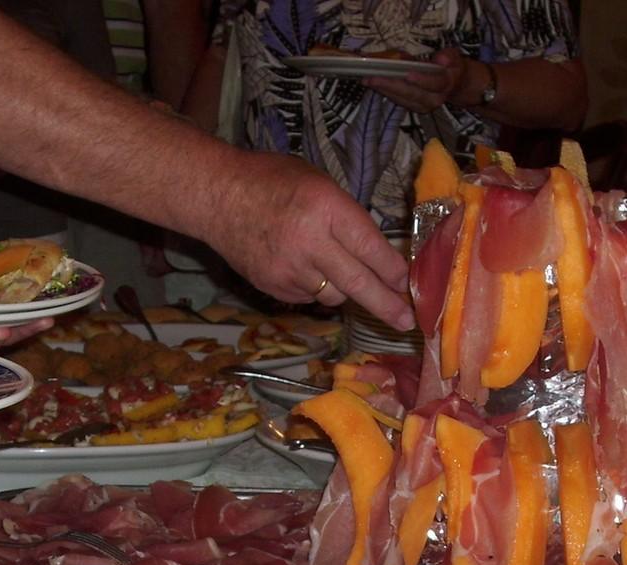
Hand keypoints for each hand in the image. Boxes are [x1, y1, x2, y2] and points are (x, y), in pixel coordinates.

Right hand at [205, 151, 413, 329]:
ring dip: (344, 288)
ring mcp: (289, 269)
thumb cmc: (273, 181)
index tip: (409, 285)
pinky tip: (300, 264)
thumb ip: (347, 218)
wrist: (217, 196)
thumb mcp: (318, 183)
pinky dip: (314, 286)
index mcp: (324, 208)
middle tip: (407, 322)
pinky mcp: (274, 287)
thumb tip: (382, 258)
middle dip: (386, 305)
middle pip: (357, 283)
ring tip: (328, 263)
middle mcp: (309, 242)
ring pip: (334, 295)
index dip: (393, 271)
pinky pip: (309, 296)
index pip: (369, 247)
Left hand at [363, 48, 466, 114]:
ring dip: (383, 90)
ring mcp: (422, 106)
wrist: (453, 85)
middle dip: (392, 86)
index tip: (408, 74)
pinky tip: (373, 84)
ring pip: (402, 99)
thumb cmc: (450, 68)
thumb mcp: (454, 57)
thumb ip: (449, 57)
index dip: (421, 80)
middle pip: (412, 94)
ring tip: (368, 80)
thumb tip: (441, 59)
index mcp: (445, 85)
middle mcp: (433, 99)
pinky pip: (397, 100)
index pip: (433, 83)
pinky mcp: (413, 107)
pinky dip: (385, 92)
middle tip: (374, 78)